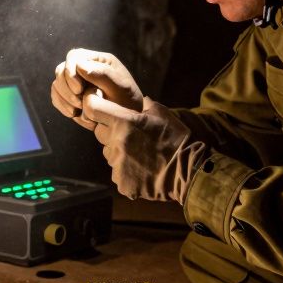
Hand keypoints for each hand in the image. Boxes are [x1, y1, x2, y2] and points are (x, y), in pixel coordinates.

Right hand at [51, 49, 143, 130]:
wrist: (127, 120)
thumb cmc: (128, 102)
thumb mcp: (121, 88)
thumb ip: (103, 74)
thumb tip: (79, 65)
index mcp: (98, 59)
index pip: (74, 57)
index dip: (71, 73)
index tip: (79, 90)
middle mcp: (85, 67)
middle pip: (61, 70)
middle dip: (66, 88)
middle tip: (79, 103)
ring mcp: (75, 80)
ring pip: (57, 83)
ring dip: (64, 98)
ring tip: (78, 111)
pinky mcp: (70, 94)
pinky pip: (56, 96)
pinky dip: (61, 105)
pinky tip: (74, 114)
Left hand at [83, 94, 200, 203]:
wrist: (189, 171)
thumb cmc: (177, 139)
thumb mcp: (163, 114)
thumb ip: (146, 105)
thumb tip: (141, 100)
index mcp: (123, 123)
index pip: (93, 109)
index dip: (95, 107)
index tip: (99, 108)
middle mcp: (116, 143)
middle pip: (99, 133)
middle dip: (110, 131)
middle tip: (130, 135)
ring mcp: (117, 165)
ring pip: (109, 153)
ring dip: (119, 152)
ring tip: (140, 154)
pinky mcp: (121, 182)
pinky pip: (117, 172)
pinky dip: (126, 171)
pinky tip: (142, 169)